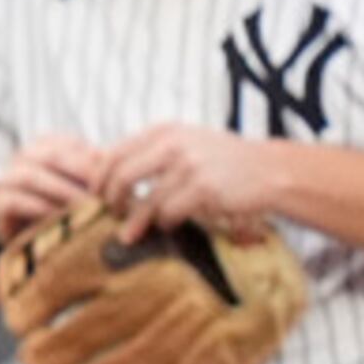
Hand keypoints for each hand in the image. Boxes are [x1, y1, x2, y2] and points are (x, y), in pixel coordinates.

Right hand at [0, 135, 108, 231]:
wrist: (33, 236)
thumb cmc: (67, 207)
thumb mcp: (85, 186)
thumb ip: (99, 175)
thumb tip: (124, 168)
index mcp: (46, 144)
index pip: (72, 144)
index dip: (94, 160)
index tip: (117, 178)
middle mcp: (24, 156)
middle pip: (54, 157)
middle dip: (82, 174)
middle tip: (106, 194)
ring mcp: (8, 178)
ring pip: (32, 177)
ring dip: (62, 192)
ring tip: (86, 208)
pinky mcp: (0, 203)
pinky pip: (15, 201)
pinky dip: (39, 209)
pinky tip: (61, 219)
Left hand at [100, 124, 294, 237]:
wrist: (268, 169)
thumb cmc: (223, 161)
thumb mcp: (187, 143)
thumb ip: (152, 152)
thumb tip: (105, 169)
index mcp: (165, 130)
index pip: (115, 152)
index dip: (99, 177)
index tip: (95, 195)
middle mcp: (174, 143)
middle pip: (123, 175)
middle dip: (111, 200)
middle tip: (111, 215)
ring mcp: (189, 165)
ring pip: (147, 200)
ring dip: (136, 221)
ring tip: (130, 233)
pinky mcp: (203, 189)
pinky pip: (170, 213)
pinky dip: (166, 223)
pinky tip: (170, 225)